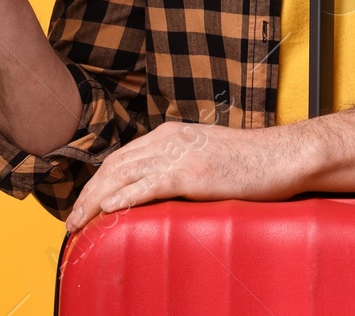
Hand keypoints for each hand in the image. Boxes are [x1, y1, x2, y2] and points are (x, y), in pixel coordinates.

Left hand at [64, 120, 314, 232]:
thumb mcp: (207, 154)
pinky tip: (107, 211)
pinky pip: (147, 186)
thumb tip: (159, 186)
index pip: (122, 157)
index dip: (97, 182)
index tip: (84, 204)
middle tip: (71, 220)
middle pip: (114, 166)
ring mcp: (180, 155)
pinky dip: (123, 198)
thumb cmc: (251, 161)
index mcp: (172, 133)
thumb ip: (181, 162)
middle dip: (87, 194)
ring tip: (78, 222)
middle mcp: (170, 139)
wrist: (282, 156)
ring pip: (123, 175)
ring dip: (95, 200)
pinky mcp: (191, 173)